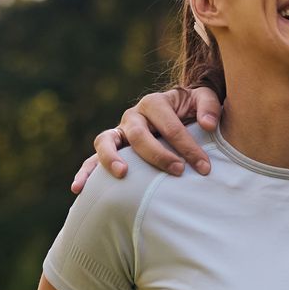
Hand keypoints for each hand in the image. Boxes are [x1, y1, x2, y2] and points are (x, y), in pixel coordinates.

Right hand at [70, 87, 221, 191]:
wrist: (178, 113)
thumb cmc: (192, 110)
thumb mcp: (203, 100)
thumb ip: (209, 107)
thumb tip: (209, 125)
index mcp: (155, 102)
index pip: (169, 125)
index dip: (187, 146)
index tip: (203, 166)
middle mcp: (133, 116)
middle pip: (139, 134)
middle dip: (159, 154)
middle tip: (177, 171)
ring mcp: (119, 132)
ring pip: (106, 141)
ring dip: (111, 158)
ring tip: (122, 174)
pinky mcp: (111, 149)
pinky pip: (91, 159)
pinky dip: (84, 172)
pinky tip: (78, 189)